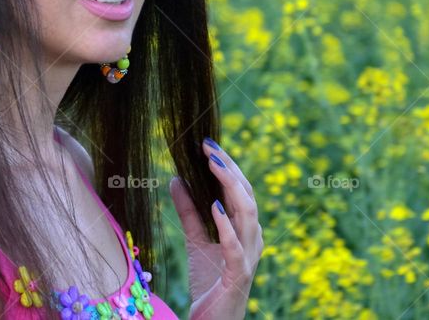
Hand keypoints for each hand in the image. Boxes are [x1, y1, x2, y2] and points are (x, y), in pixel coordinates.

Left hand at [169, 139, 263, 319]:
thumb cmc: (209, 283)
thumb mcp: (195, 241)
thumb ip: (188, 211)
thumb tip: (176, 179)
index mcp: (245, 228)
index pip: (240, 189)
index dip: (226, 165)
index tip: (207, 144)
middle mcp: (252, 238)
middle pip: (246, 195)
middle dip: (228, 169)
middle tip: (208, 147)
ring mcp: (249, 255)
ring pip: (248, 213)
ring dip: (230, 187)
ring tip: (213, 166)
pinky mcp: (238, 273)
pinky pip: (235, 246)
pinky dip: (226, 225)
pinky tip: (215, 208)